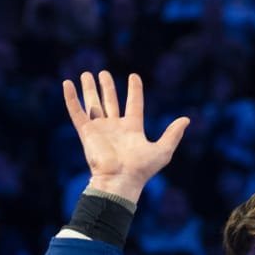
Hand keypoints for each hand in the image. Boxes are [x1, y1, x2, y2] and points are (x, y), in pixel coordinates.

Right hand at [62, 71, 189, 203]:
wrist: (119, 180)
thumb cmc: (141, 169)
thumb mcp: (163, 150)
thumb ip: (173, 134)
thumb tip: (187, 119)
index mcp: (132, 129)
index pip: (134, 104)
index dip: (134, 90)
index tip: (133, 76)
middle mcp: (114, 127)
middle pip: (110, 101)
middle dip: (106, 87)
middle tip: (103, 74)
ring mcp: (99, 129)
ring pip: (93, 104)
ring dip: (89, 89)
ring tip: (87, 74)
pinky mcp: (86, 132)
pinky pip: (76, 112)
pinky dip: (71, 98)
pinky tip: (67, 83)